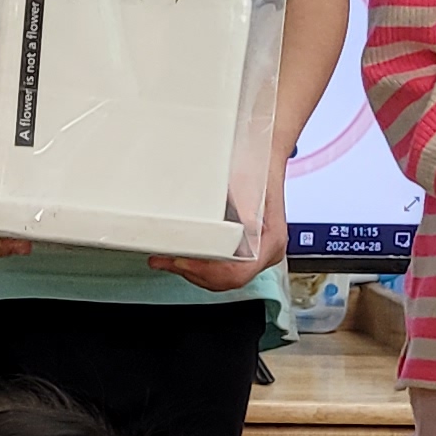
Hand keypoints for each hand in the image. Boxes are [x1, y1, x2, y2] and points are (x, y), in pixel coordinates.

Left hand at [150, 156, 289, 290]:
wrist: (264, 155)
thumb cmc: (256, 167)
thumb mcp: (247, 184)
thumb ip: (243, 209)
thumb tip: (235, 229)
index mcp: (271, 242)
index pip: (237, 273)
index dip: (206, 271)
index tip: (181, 260)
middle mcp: (266, 252)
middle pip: (226, 280)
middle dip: (191, 272)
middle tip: (164, 260)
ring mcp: (256, 255)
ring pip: (221, 278)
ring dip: (191, 271)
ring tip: (165, 260)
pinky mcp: (243, 251)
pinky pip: (220, 268)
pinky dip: (198, 265)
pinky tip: (180, 256)